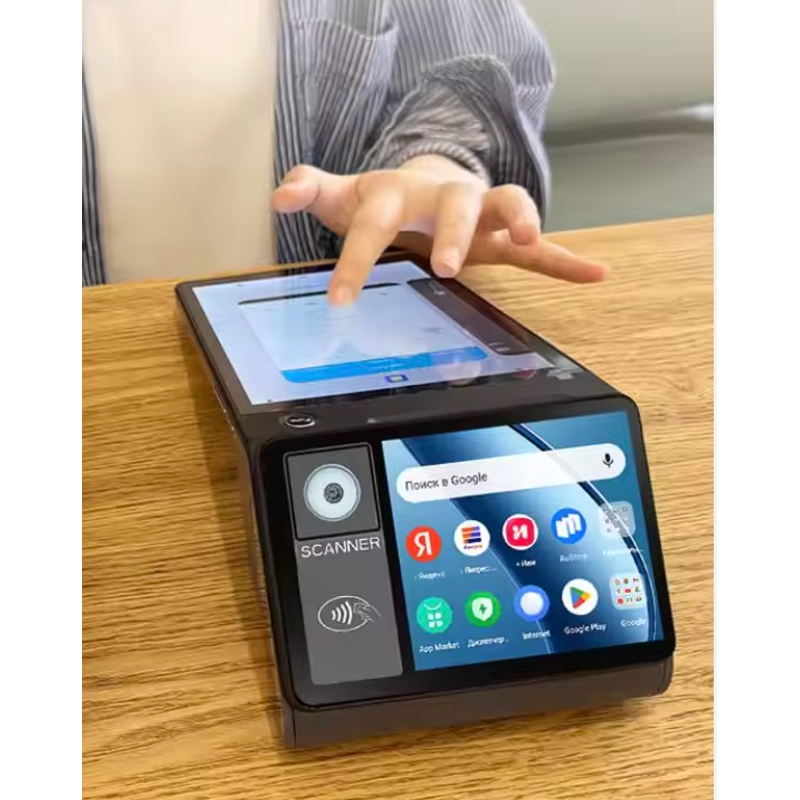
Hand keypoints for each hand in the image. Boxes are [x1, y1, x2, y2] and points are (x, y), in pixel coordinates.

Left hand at [271, 155, 607, 304]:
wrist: (424, 182)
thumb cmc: (381, 199)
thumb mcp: (344, 196)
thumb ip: (312, 189)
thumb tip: (279, 194)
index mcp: (398, 193)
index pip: (375, 222)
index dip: (357, 259)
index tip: (342, 300)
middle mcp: (444, 197)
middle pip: (454, 203)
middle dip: (451, 231)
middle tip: (443, 266)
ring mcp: (479, 212)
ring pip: (508, 204)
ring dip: (521, 217)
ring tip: (530, 236)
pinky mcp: (502, 234)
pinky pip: (540, 246)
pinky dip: (565, 260)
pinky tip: (594, 274)